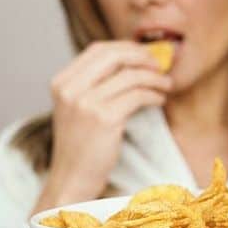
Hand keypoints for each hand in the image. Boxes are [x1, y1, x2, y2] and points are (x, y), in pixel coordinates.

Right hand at [31, 41, 171, 213]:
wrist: (71, 179)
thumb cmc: (80, 145)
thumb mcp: (76, 108)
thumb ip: (93, 84)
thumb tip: (130, 61)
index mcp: (62, 82)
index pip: (98, 49)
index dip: (126, 48)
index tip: (144, 56)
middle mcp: (70, 89)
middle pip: (114, 55)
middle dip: (142, 57)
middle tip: (159, 66)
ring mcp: (85, 103)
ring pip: (130, 75)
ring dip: (154, 78)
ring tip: (165, 85)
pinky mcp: (104, 119)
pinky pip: (138, 95)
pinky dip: (154, 94)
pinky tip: (159, 100)